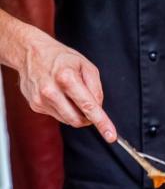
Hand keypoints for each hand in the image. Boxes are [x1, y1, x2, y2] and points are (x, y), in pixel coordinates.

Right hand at [17, 27, 116, 141]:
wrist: (29, 52)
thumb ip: (96, 88)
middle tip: (90, 107)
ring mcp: (41, 99)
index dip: (102, 123)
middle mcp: (51, 90)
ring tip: (71, 96)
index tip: (111, 136)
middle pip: (78, 119)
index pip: (88, 107)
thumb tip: (98, 107)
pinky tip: (59, 96)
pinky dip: (64, 110)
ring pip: (69, 120)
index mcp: (66, 78)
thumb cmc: (61, 58)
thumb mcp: (86, 65)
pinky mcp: (35, 105)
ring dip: (76, 113)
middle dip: (89, 118)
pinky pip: (58, 116)